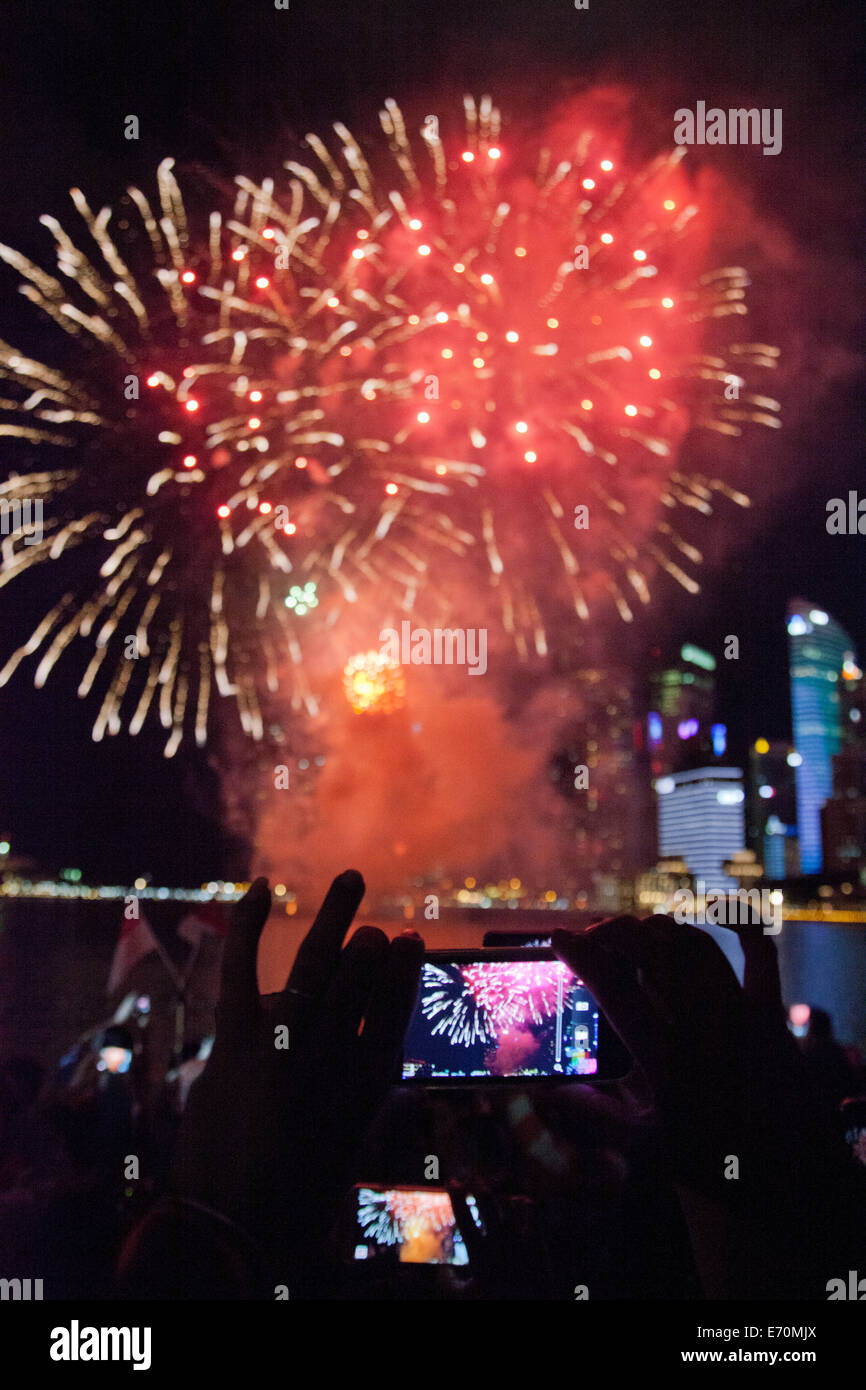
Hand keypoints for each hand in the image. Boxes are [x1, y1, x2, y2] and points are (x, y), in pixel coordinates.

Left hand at [170, 871, 422, 1290]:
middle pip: (360, 981)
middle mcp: (334, 1059)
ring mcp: (286, 1048)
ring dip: (335, 917)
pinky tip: (260, 886)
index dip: (403, 973)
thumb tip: (401, 1084)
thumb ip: (374, 1108)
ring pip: (316, 966)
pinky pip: (242, 969)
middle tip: (375, 931)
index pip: (396, 1011)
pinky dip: (246, 923)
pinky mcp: (236, 1044)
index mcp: (370, 1086)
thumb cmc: (296, 1199)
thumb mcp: (350, 1150)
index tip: (412, 942)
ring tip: (350, 882)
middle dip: (369, 947)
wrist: (237, 1231)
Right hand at [552, 915, 863, 1296]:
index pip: (613, 987)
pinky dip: (740, 926)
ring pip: (695, 944)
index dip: (581, 954)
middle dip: (616, 930)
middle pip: (653, 949)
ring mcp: (740, 1014)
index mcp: (664, 1059)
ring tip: (637, 935)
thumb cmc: (715, 1163)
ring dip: (660, 929)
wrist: (791, 1177)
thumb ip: (594, 1114)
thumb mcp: (645, 1147)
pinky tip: (718, 914)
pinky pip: (760, 954)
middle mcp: (702, 1027)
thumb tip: (549, 1091)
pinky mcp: (770, 1012)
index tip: (559, 938)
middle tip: (594, 934)